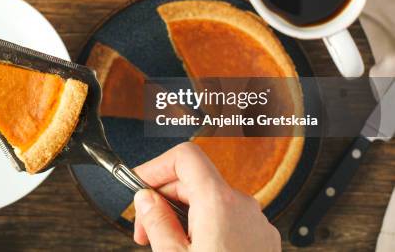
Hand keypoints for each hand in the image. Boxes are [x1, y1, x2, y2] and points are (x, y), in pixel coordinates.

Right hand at [133, 142, 280, 251]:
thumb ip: (156, 221)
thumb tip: (146, 198)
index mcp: (219, 203)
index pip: (185, 157)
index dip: (156, 167)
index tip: (138, 186)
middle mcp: (243, 206)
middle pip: (195, 180)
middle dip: (164, 198)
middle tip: (144, 231)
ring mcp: (256, 224)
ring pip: (210, 200)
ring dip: (183, 215)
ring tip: (167, 247)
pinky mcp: (262, 241)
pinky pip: (227, 218)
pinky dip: (204, 226)